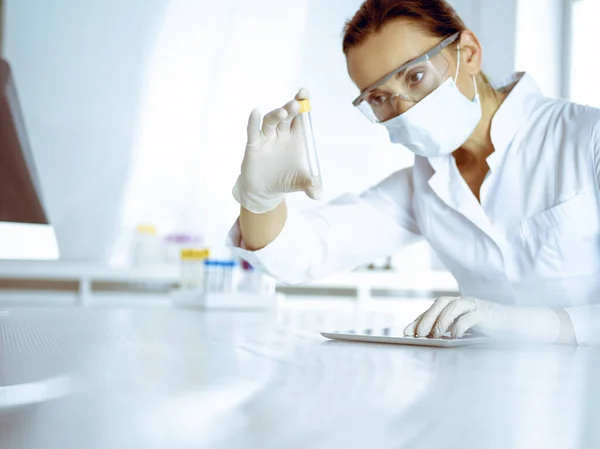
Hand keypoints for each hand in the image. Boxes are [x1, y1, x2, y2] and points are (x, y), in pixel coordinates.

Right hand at [232, 88, 321, 213]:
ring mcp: (267, 138)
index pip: (301, 117)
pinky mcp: (253, 146)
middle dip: (292, 108)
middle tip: (297, 104)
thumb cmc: (286, 180)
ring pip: (271, 121)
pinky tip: (254, 112)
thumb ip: (311, 186)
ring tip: (283, 112)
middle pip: (287, 116)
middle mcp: (282, 134)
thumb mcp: (301, 184)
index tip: (305, 93)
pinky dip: (253, 122)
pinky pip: (253, 132)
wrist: (265, 190)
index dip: (303, 104)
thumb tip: (318, 194)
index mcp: (297, 137)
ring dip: (276, 115)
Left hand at [403, 296, 560, 343]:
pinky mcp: (488, 313)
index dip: (418, 319)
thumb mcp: (464, 331)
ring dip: (441, 319)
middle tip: (417, 334)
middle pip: (440, 303)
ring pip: (453, 305)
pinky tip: (455, 336)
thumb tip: (426, 339)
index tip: (406, 332)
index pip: (432, 309)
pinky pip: (470, 316)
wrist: (517, 326)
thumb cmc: (488, 330)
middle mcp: (463, 301)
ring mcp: (476, 305)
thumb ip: (448, 332)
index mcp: (455, 305)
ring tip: (435, 334)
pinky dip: (460, 325)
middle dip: (426, 318)